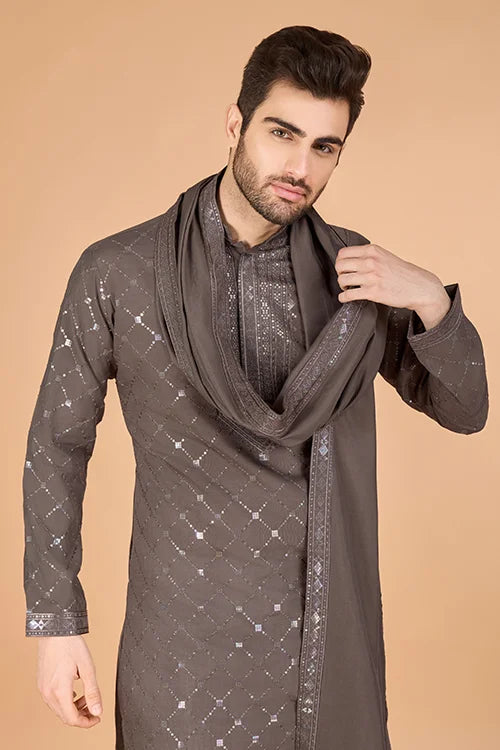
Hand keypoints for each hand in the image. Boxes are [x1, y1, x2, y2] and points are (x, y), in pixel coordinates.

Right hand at [36, 635, 102, 727]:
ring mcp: (43, 688)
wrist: (55, 631)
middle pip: (65, 716)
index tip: (96, 718)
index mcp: (60, 690)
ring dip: (73, 709)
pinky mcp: (42, 683)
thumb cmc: (70, 645)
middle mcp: (48, 692)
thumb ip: (93, 692)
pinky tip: (75, 693)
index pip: (72, 719)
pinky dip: (65, 701)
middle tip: (94, 710)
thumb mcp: (87, 668)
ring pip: (58, 709)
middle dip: (81, 717)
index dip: (86, 723)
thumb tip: (97, 710)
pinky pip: (53, 700)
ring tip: (86, 699)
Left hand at [335, 243, 450, 323]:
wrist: (419, 287)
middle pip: (340, 265)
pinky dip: (343, 297)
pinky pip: (348, 295)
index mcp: (372, 250)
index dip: (340, 262)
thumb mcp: (385, 256)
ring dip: (342, 285)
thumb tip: (351, 260)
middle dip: (339, 273)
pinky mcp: (373, 292)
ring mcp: (371, 277)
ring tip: (348, 288)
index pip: (343, 253)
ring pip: (342, 279)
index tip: (343, 268)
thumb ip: (369, 256)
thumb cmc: (403, 274)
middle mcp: (370, 262)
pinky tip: (345, 297)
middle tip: (345, 278)